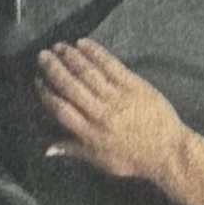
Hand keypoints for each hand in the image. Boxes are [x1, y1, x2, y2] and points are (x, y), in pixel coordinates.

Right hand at [36, 40, 188, 188]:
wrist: (166, 150)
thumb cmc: (132, 158)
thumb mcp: (100, 160)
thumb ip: (72, 150)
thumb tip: (46, 148)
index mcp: (89, 134)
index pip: (61, 110)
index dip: (46, 94)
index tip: (37, 80)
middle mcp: (100, 113)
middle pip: (71, 87)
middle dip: (54, 69)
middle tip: (42, 55)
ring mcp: (117, 97)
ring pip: (88, 73)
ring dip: (71, 57)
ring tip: (59, 47)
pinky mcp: (132, 84)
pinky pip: (110, 65)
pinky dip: (95, 52)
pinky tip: (83, 43)